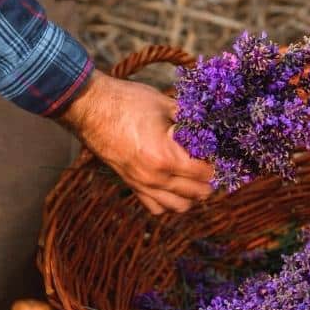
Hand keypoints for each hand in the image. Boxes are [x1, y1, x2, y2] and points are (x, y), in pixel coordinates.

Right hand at [57, 70, 213, 214]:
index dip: (217, 163)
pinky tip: (173, 183)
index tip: (219, 151)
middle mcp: (155, 178)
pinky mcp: (131, 185)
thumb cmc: (128, 102)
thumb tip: (212, 124)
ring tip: (196, 175)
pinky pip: (157, 207)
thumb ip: (191, 120)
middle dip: (210, 179)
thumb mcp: (165, 105)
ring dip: (193, 194)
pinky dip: (170, 201)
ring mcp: (142, 185)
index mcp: (166, 157)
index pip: (206, 173)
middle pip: (199, 194)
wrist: (90, 108)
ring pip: (180, 206)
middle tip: (212, 162)